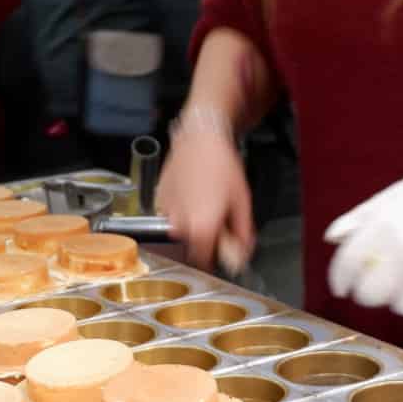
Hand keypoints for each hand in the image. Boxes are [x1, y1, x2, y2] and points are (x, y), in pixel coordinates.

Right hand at [157, 124, 254, 270]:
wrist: (199, 140)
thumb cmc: (221, 166)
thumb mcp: (242, 201)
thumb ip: (243, 232)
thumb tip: (243, 251)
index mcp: (201, 229)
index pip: (204, 262)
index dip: (216, 259)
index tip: (224, 251)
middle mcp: (179, 225)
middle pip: (192, 247)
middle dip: (205, 240)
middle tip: (219, 221)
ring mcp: (166, 213)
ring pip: (181, 231)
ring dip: (193, 224)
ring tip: (205, 201)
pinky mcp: (159, 201)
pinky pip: (171, 215)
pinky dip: (182, 211)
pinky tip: (192, 193)